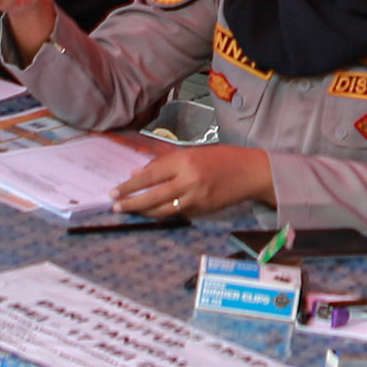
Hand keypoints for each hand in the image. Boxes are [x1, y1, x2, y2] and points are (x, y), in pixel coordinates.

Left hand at [113, 144, 269, 220]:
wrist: (251, 172)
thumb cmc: (223, 157)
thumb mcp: (193, 153)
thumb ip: (166, 163)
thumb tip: (138, 173)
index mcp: (185, 161)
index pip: (151, 174)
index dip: (131, 184)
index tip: (115, 190)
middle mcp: (189, 180)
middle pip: (153, 195)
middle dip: (131, 202)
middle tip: (115, 206)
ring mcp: (196, 197)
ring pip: (163, 209)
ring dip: (144, 211)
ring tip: (129, 211)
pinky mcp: (202, 210)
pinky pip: (176, 212)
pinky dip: (162, 212)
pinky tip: (152, 211)